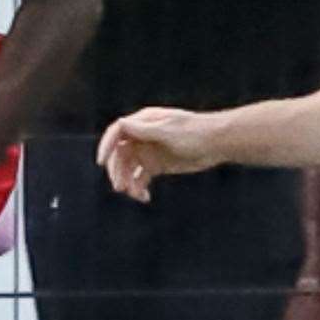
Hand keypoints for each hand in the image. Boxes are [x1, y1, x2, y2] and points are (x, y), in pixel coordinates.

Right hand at [96, 107, 220, 201]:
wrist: (218, 143)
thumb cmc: (196, 132)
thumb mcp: (169, 131)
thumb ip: (145, 130)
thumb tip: (120, 123)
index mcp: (143, 122)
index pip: (117, 132)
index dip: (106, 146)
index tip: (101, 162)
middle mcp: (142, 136)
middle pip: (120, 154)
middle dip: (118, 171)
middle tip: (121, 187)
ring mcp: (148, 151)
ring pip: (128, 168)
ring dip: (127, 182)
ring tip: (134, 195)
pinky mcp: (156, 165)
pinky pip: (140, 178)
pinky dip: (139, 188)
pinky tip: (144, 197)